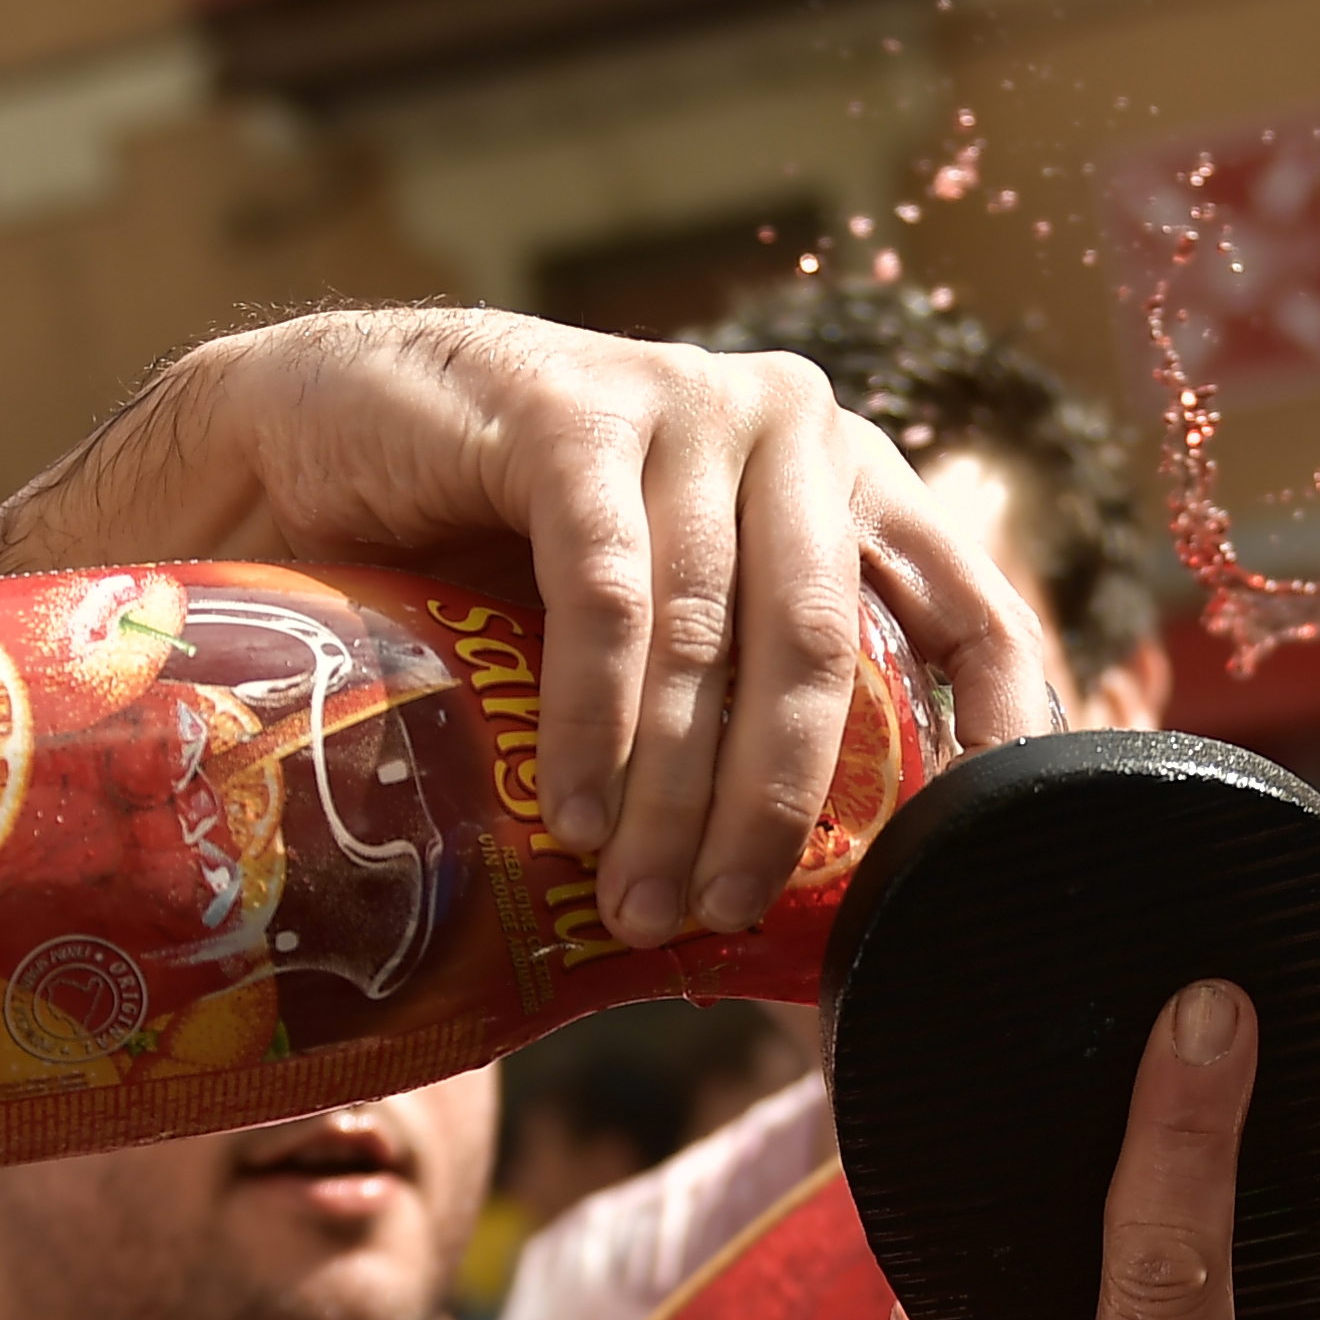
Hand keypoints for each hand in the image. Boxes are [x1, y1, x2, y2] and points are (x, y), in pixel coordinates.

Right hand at [0, 308, 1056, 945]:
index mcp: (846, 478)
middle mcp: (788, 425)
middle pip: (822, 650)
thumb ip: (739, 710)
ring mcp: (682, 402)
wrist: (314, 436)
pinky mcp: (569, 409)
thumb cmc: (499, 557)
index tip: (991, 847)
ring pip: (712, 636)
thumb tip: (802, 917)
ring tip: (638, 900)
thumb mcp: (660, 627)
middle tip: (725, 916)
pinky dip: (598, 718)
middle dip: (776, 805)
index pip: (972, 603)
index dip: (1005, 724)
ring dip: (674, 790)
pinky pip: (609, 593)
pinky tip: (579, 813)